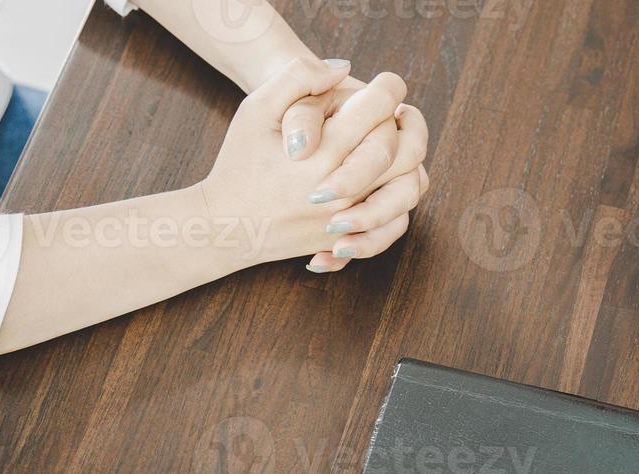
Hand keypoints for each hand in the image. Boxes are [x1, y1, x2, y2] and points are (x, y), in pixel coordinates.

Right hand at [199, 59, 423, 268]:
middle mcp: (342, 188)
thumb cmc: (240, 161)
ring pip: (407, 189)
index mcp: (322, 150)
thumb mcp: (257, 107)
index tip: (388, 83)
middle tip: (399, 110)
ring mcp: (349, 218)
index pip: (376, 110)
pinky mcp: (349, 240)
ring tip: (400, 141)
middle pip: (402, 150)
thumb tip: (344, 69)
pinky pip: (395, 225)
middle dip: (409, 123)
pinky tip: (392, 180)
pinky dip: (400, 202)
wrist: (227, 223)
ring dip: (411, 161)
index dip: (389, 88)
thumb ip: (298, 78)